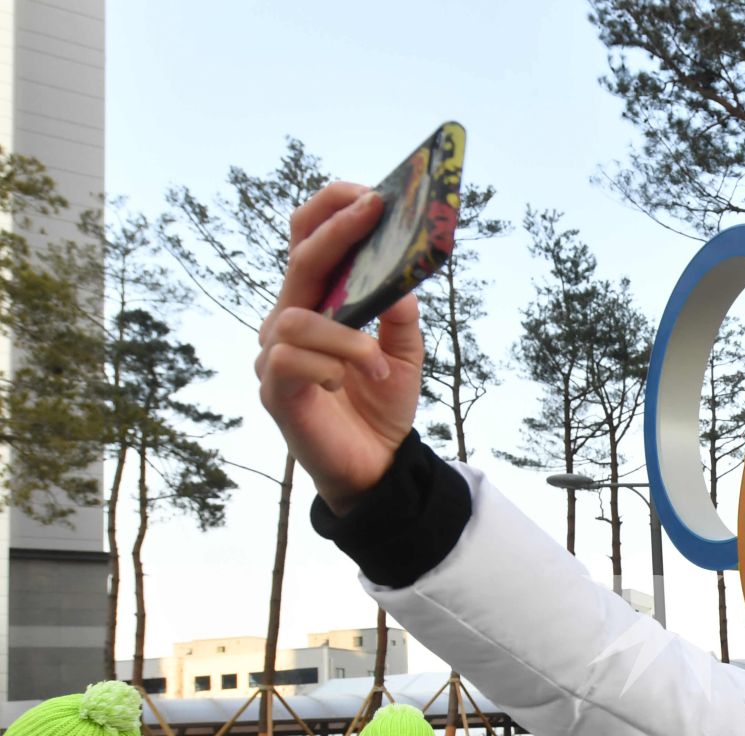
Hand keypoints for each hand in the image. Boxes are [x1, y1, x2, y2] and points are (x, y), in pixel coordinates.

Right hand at [254, 181, 424, 513]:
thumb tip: (402, 276)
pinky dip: (328, 366)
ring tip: (378, 363)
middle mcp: (288, 320)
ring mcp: (275, 354)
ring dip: (347, 337)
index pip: (310, 242)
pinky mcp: (274, 389)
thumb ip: (399, 315)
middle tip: (374, 209)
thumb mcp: (403, 353)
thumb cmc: (379, 403)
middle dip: (338, 230)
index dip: (331, 211)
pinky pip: (290, 360)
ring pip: (297, 317)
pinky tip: (345, 384)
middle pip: (301, 260)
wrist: (375, 465)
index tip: (368, 192)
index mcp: (317, 303)